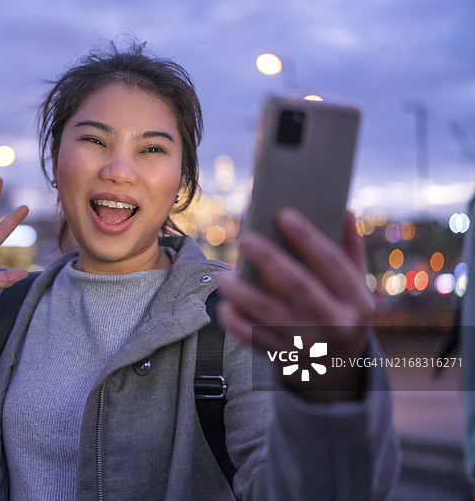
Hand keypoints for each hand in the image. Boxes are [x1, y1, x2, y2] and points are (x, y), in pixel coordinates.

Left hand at [218, 209, 375, 400]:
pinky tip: (224, 308)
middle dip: (270, 260)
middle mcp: (336, 324)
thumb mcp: (356, 287)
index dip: (308, 238)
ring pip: (271, 316)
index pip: (332, 263)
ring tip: (223, 277)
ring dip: (244, 295)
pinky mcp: (286, 360)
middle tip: (245, 239)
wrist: (338, 372)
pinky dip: (237, 325)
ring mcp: (310, 345)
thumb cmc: (341, 312)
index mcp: (357, 301)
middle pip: (299, 286)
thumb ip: (350, 250)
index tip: (283, 214)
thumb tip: (343, 209)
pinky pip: (256, 341)